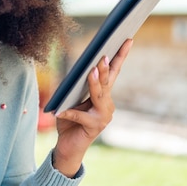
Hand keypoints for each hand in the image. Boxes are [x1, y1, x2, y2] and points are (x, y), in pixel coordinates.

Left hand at [52, 39, 133, 176]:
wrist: (68, 146)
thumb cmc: (69, 120)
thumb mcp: (71, 98)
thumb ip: (76, 85)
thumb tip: (80, 69)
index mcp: (103, 95)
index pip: (113, 72)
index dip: (120, 56)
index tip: (127, 39)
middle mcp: (107, 105)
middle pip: (108, 82)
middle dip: (106, 67)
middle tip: (104, 54)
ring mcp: (103, 117)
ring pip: (99, 96)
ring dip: (95, 83)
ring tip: (92, 71)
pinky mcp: (93, 127)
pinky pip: (80, 116)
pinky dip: (69, 113)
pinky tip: (59, 112)